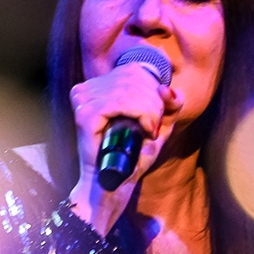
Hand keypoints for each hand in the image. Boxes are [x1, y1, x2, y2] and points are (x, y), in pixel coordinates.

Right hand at [68, 55, 182, 234]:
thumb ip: (170, 105)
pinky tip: (146, 131)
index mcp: (99, 85)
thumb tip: (169, 88)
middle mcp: (87, 88)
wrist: (114, 183)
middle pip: (133, 77)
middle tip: (155, 127)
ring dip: (150, 111)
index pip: (134, 70)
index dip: (154, 90)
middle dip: (154, 102)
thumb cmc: (133, 155)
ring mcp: (83, 100)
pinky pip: (121, 103)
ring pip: (129, 89)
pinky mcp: (85, 115)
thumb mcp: (159, 125)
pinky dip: (141, 115)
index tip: (157, 116)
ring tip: (151, 131)